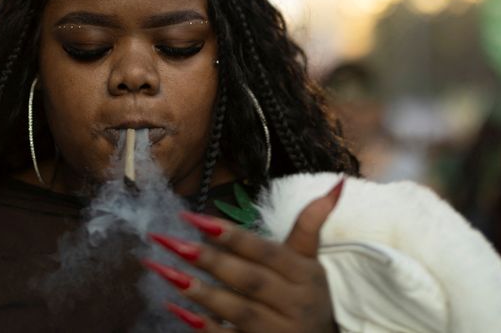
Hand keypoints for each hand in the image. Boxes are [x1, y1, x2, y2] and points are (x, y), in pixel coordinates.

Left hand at [144, 178, 343, 331]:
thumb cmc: (309, 296)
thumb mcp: (312, 262)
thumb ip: (311, 224)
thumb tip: (336, 184)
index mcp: (304, 275)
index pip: (266, 251)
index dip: (231, 234)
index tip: (193, 217)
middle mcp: (294, 303)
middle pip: (248, 279)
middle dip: (208, 259)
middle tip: (169, 242)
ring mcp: (277, 331)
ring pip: (237, 309)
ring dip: (198, 291)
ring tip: (164, 270)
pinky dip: (202, 326)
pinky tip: (174, 307)